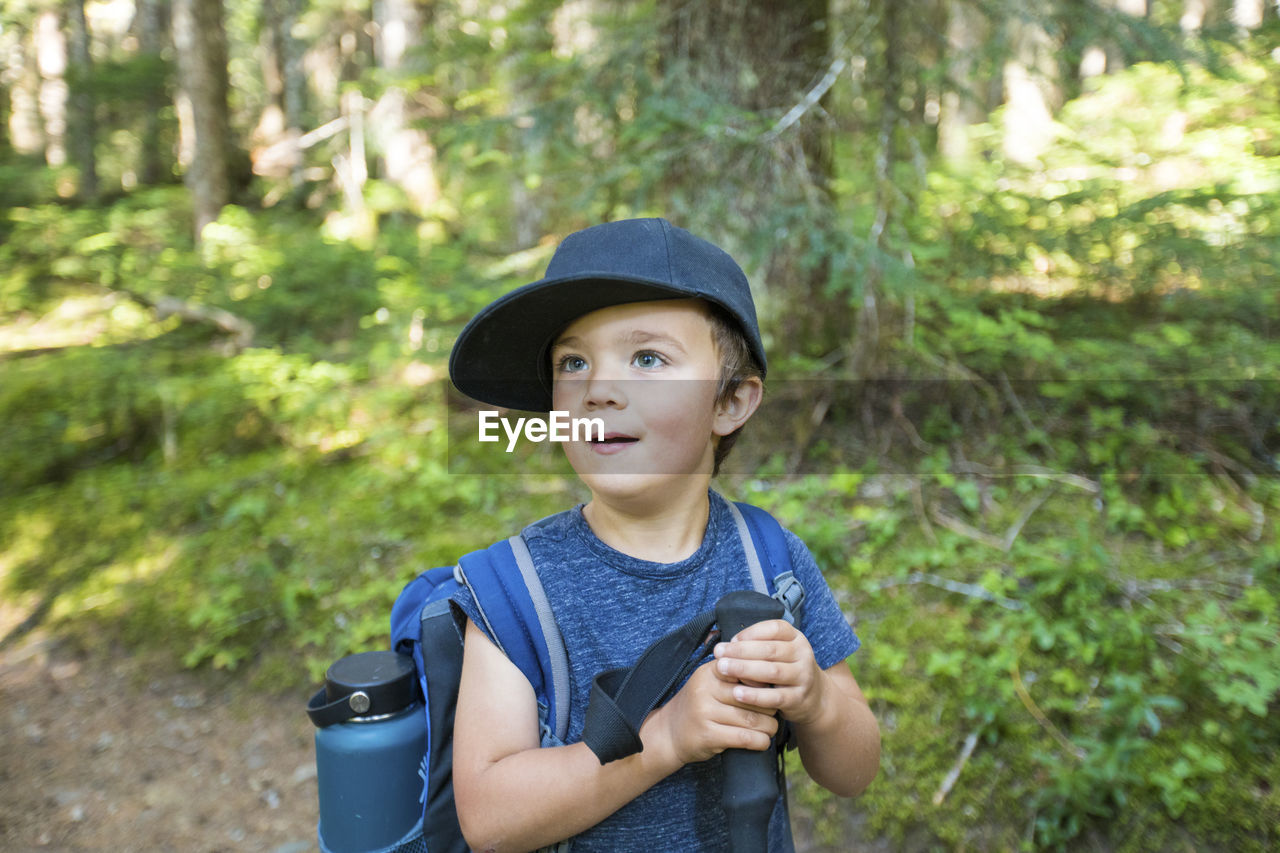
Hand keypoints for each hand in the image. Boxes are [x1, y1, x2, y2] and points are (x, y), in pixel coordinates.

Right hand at [643, 659, 778, 765]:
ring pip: (752, 719)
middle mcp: (705, 689)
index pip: (745, 670)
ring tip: (772, 728)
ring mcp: (705, 712)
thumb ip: (734, 676)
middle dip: (770, 706)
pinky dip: (760, 741)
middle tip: (776, 712)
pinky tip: (763, 742)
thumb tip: (772, 674)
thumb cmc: (699, 706)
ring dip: (769, 726)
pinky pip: (744, 738)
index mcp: (709, 672)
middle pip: (752, 696)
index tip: (773, 690)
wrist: (669, 733)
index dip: (764, 681)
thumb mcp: (710, 683)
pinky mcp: (708, 735)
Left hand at [712, 619, 828, 726]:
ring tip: (723, 669)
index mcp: (795, 638)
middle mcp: (802, 654)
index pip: (775, 628)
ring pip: (772, 671)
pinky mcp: (798, 699)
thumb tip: (712, 637)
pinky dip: (754, 696)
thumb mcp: (775, 652)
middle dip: (741, 651)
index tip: (731, 639)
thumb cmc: (784, 669)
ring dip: (745, 669)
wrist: (813, 697)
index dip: (751, 632)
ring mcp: (803, 677)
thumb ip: (751, 644)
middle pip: (770, 649)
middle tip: (718, 654)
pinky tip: (737, 694)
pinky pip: (774, 697)